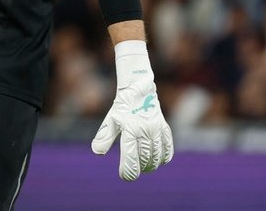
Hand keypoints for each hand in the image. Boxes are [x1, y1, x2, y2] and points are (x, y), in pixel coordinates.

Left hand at [91, 40, 172, 180]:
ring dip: (151, 165)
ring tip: (144, 167)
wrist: (138, 89)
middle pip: (145, 159)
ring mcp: (157, 129)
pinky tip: (157, 161)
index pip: (130, 157)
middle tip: (133, 170)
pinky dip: (164, 158)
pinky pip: (168, 149)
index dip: (128, 170)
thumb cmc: (122, 107)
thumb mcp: (110, 121)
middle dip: (139, 168)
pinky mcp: (165, 128)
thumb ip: (104, 137)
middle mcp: (145, 130)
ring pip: (157, 156)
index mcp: (130, 129)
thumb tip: (97, 152)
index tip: (125, 177)